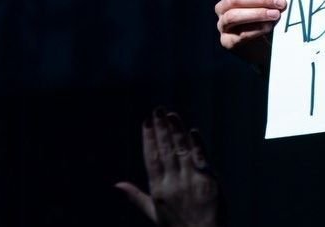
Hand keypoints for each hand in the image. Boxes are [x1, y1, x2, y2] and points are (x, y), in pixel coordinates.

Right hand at [115, 109, 224, 226]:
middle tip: (157, 110)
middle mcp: (173, 183)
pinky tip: (193, 131)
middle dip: (161, 128)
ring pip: (182, 150)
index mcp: (158, 190)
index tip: (145, 121)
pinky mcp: (209, 181)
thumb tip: (116, 184)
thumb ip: (136, 196)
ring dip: (176, 131)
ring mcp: (191, 181)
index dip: (148, 138)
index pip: (151, 158)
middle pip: (165, 150)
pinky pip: (201, 159)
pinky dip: (197, 144)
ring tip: (171, 114)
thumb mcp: (153, 214)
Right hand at [214, 0, 285, 64]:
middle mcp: (222, 7)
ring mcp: (222, 24)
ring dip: (257, 14)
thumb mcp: (263, 6)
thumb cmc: (261, 21)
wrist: (256, 47)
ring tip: (275, 15)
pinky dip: (256, 29)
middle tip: (280, 3)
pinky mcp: (227, 41)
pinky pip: (240, 34)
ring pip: (234, 15)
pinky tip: (269, 27)